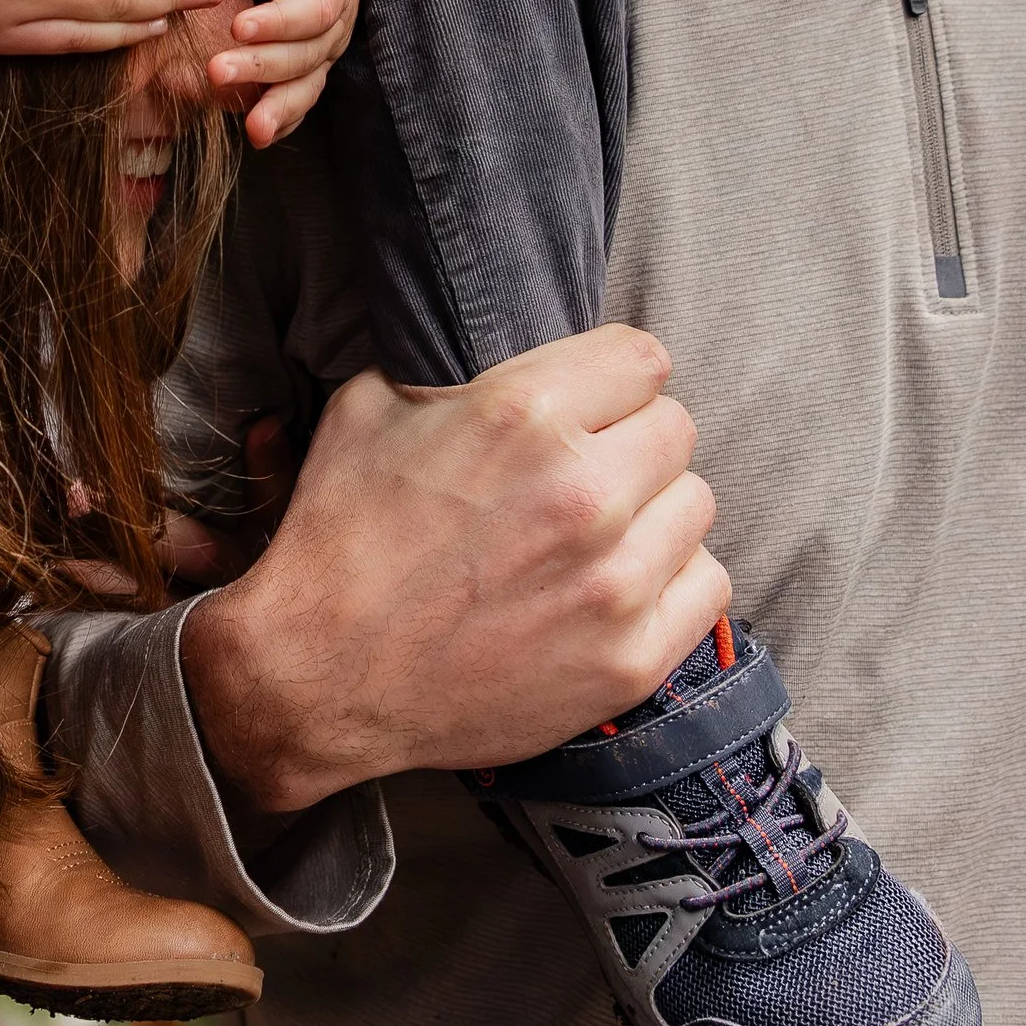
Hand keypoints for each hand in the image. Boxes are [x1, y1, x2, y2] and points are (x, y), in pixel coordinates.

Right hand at [180, 332, 725, 818]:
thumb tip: (501, 346)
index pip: (643, 358)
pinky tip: (613, 588)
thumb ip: (452, 368)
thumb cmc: (339, 542)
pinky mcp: (630, 657)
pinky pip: (707, 586)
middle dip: (631, 442)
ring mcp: (614, 580)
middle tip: (584, 474)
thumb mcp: (368, 410)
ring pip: (696, 504)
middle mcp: (583, 490)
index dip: (611, 379)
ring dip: (653, 513)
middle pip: (676, 429)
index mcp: (522, 414)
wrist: (318, 679)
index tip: (592, 404)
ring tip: (595, 537)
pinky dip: (670, 583)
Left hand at [207, 0, 360, 144]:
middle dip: (261, 66)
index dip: (279, 22)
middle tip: (216, 71)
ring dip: (277, 109)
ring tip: (252, 128)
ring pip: (304, 87)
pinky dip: (282, 123)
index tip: (238, 27)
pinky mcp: (304, 74)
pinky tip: (259, 135)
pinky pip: (298, 104)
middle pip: (304, 55)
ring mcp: (320, 57)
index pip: (314, 10)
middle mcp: (334, 29)